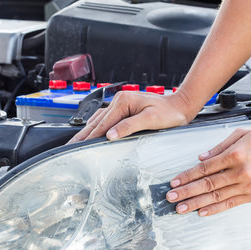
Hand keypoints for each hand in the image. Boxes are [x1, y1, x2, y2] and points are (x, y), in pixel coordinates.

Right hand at [68, 91, 196, 142]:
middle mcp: (120, 100)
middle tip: (70, 146)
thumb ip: (130, 126)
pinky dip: (96, 127)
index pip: (103, 123)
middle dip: (83, 134)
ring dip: (87, 131)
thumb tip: (110, 134)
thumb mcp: (151, 120)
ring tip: (76, 142)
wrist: (181, 106)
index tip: (78, 146)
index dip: (90, 136)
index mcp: (124, 101)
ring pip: (99, 119)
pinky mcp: (125, 109)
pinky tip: (91, 132)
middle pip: (96, 121)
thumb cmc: (170, 113)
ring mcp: (121, 104)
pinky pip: (105, 119)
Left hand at [166, 128, 250, 215]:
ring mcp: (246, 185)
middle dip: (186, 192)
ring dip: (196, 203)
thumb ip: (220, 146)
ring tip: (181, 208)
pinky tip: (202, 212)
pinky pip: (230, 204)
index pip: (205, 168)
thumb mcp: (243, 134)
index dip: (187, 175)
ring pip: (216, 196)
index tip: (174, 181)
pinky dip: (215, 209)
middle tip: (171, 197)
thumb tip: (201, 158)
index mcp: (235, 155)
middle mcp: (239, 172)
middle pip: (207, 184)